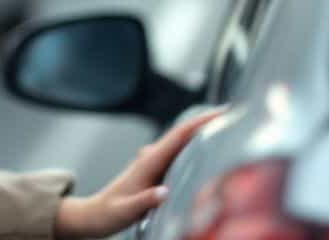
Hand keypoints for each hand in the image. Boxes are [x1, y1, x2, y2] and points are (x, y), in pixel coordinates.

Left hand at [52, 107, 223, 239]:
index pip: (179, 135)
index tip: (221, 113)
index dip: (200, 122)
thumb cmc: (108, 213)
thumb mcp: (125, 210)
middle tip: (234, 117)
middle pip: (184, 134)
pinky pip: (179, 155)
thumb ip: (144, 201)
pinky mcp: (156, 172)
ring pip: (182, 143)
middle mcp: (153, 157)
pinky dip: (194, 149)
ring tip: (226, 130)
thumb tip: (165, 192)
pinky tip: (206, 152)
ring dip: (202, 134)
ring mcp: (154, 163)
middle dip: (207, 122)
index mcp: (149, 162)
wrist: (94, 215)